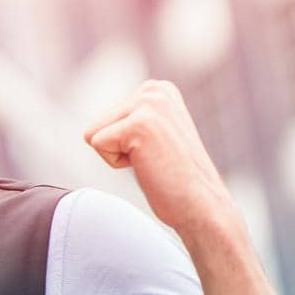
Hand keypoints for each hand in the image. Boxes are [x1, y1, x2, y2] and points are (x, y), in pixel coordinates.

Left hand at [81, 78, 235, 235]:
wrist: (201, 205)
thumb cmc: (175, 179)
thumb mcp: (155, 135)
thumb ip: (133, 119)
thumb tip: (95, 127)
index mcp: (158, 89)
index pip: (106, 117)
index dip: (124, 143)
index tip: (155, 152)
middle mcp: (154, 89)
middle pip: (96, 123)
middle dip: (118, 149)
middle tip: (154, 160)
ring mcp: (148, 104)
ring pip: (93, 134)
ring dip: (117, 156)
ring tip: (152, 161)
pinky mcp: (138, 124)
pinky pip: (97, 144)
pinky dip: (116, 163)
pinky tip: (149, 165)